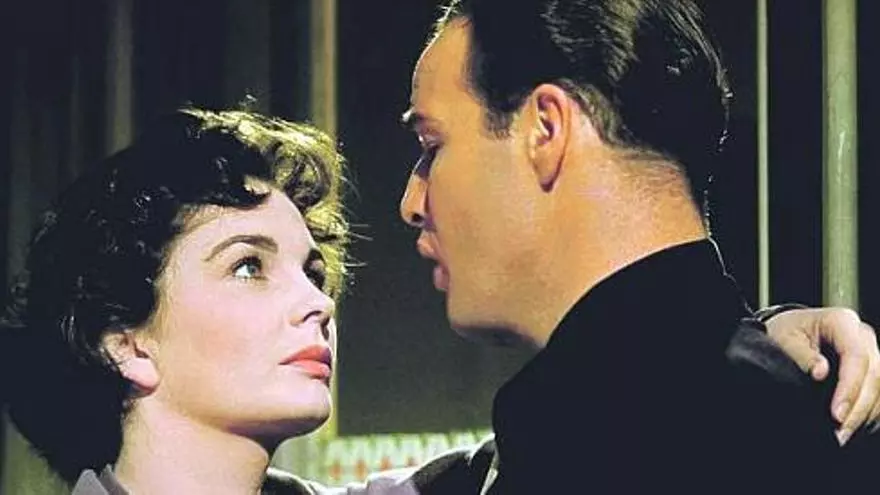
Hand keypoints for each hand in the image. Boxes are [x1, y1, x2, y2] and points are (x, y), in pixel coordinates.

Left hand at [764, 307, 879, 444]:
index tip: (836, 414)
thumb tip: (820, 373)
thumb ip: (802, 355)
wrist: (790, 330)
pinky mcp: (873, 369)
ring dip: (865, 415)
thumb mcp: (784, 339)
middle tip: (840, 433)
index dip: (850, 388)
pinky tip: (853, 428)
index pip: (856, 356)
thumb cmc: (786, 333)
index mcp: (842, 321)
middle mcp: (863, 335)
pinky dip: (870, 413)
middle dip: (858, 408)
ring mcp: (872, 351)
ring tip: (843, 436)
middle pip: (875, 375)